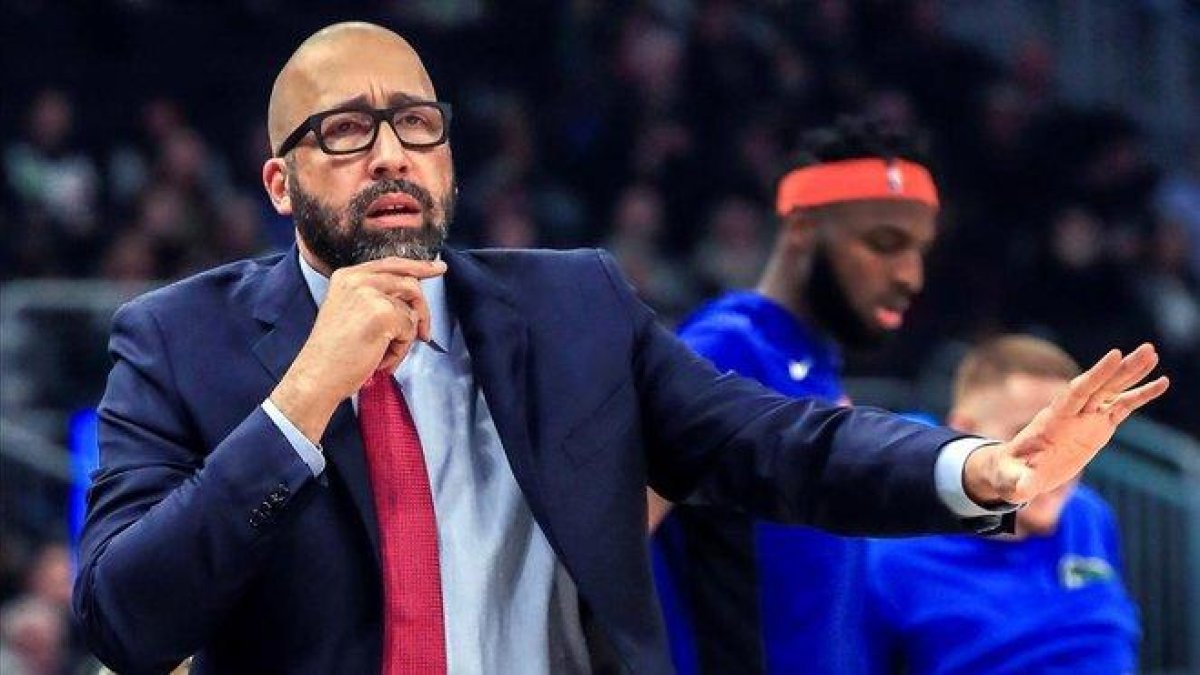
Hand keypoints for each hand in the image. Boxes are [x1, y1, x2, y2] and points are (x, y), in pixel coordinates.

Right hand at [270, 257, 446, 441]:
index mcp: (347, 276)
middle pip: (410, 283)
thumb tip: (410, 299)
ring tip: (385, 354)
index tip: (438, 268)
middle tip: (425, 334)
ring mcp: (370, 294)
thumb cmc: (333, 353)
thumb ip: (374, 297)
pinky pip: (410, 329)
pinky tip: (381, 359)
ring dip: (405, 338)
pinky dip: (401, 350)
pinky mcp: (383, 313)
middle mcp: (358, 279)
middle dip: (422, 310)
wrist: (317, 376)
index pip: (391, 264)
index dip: (418, 266)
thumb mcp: (348, 312)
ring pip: (412, 311)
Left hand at [964, 343, 1169, 504]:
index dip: (1096, 375)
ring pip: (1112, 392)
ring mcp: (1086, 419)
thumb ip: (1019, 482)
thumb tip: (1021, 490)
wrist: (1017, 472)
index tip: (1115, 355)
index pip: (1077, 392)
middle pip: (1099, 386)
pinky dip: (1140, 396)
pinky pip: (1122, 408)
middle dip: (1122, 369)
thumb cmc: (1011, 473)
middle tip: (1147, 349)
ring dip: (1133, 374)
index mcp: (1053, 420)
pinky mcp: (1098, 427)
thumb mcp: (1012, 479)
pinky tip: (1160, 383)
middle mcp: (1072, 414)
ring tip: (1153, 353)